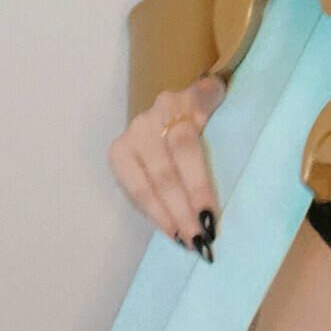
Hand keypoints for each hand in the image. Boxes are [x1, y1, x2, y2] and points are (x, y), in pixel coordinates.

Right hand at [107, 74, 226, 258]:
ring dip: (166, 218)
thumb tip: (210, 89)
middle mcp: (148, 121)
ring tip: (184, 240)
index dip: (197, 186)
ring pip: (147, 186)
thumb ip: (211, 97)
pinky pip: (134, 191)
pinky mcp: (118, 154)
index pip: (185, 150)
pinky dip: (152, 213)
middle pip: (165, 174)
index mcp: (177, 103)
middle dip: (183, 211)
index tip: (210, 217)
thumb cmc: (202, 108)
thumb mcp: (212, 98)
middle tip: (199, 240)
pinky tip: (168, 229)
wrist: (175, 104)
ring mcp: (130, 138)